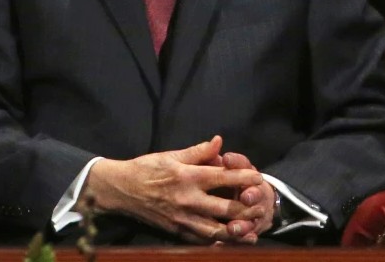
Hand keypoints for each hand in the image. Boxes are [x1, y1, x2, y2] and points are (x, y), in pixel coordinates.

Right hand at [85, 135, 264, 243]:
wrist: (122, 190)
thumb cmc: (147, 168)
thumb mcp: (171, 155)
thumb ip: (198, 151)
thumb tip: (219, 142)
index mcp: (187, 176)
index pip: (222, 177)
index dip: (243, 177)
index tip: (258, 177)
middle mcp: (188, 200)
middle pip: (225, 208)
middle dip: (247, 207)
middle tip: (262, 205)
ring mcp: (183, 219)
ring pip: (217, 230)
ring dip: (237, 230)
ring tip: (252, 229)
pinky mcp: (177, 232)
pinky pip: (202, 240)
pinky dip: (217, 241)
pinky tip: (230, 240)